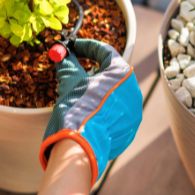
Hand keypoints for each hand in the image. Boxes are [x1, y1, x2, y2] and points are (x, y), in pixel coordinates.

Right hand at [39, 40, 142, 186]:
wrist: (80, 147)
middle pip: (112, 73)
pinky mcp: (129, 130)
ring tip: (78, 93)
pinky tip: (86, 112)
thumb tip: (61, 54)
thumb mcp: (69, 83)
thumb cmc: (76, 110)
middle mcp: (133, 91)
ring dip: (97, 90)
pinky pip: (115, 113)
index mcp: (122, 74)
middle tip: (76, 68)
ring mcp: (133, 112)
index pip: (105, 52)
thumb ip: (67, 65)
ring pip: (114, 95)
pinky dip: (101, 108)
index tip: (73, 47)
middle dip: (93, 69)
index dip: (86, 47)